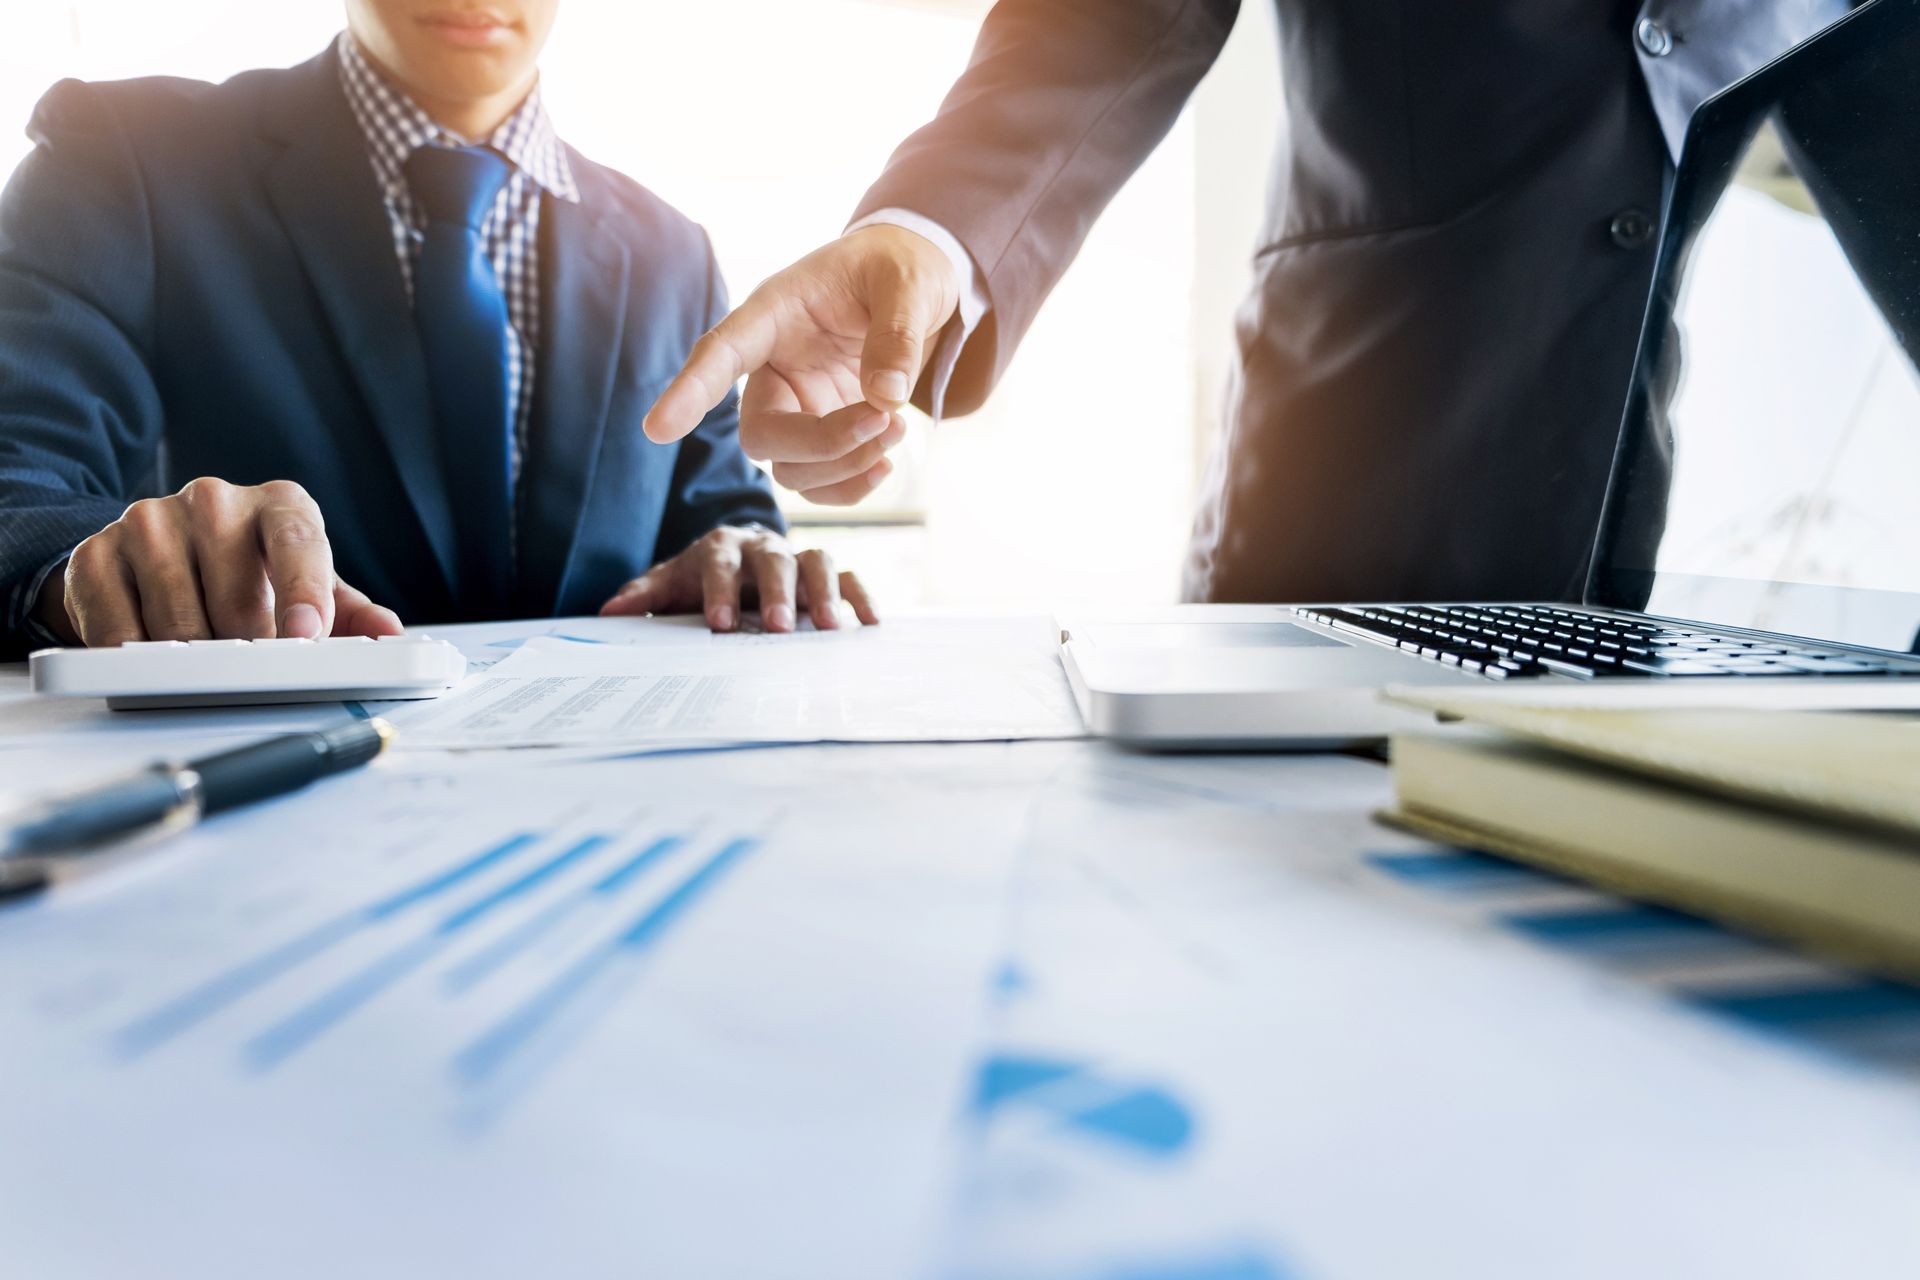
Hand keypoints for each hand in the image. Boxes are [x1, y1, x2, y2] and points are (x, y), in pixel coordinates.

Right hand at [45, 477, 402, 646]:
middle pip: (237, 598)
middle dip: (247, 649)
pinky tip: (149, 654)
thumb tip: (388, 636)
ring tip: (202, 655)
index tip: (305, 637)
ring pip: (177, 621)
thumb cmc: (251, 573)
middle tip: (248, 665)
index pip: (298, 543)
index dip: (304, 593)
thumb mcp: (310, 587)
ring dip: (193, 659)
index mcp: (280, 505)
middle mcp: (215, 500)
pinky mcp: (97, 552)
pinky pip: (118, 629)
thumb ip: (352, 613)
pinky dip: (137, 658)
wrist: (160, 554)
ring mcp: (149, 520)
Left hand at [598, 526, 877, 632]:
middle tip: (778, 626)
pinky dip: (861, 596)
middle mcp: (763, 546)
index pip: (720, 562)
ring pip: (817, 561)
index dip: (720, 590)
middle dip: (776, 592)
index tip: (720, 625)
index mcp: (721, 546)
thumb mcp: (669, 585)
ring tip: (828, 628)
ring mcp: (798, 556)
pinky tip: (871, 623)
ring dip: (823, 592)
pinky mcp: (826, 573)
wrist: (734, 562)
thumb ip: (644, 596)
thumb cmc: (699, 579)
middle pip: (774, 560)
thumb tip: (608, 613)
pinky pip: (849, 577)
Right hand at [642, 223, 958, 504]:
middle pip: (761, 433)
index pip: (721, 352)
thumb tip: (886, 397)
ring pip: (790, 468)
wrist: (920, 280)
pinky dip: (851, 485)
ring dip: (846, 465)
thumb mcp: (907, 283)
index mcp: (775, 313)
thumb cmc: (901, 268)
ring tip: (899, 426)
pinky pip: (818, 482)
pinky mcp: (822, 432)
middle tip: (888, 421)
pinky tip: (885, 459)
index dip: (690, 391)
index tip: (657, 431)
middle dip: (822, 444)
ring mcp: (795, 405)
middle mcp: (774, 366)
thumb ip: (896, 334)